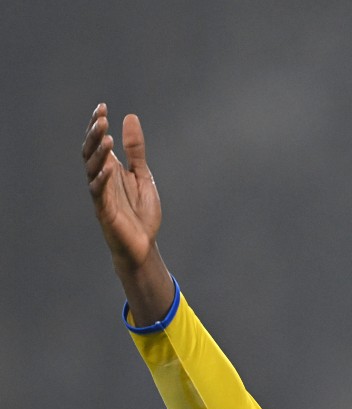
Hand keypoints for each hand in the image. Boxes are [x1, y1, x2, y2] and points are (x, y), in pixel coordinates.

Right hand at [82, 103, 172, 324]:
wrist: (143, 244)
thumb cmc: (141, 211)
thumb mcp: (142, 174)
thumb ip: (135, 150)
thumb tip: (130, 117)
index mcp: (110, 168)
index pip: (99, 143)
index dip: (98, 125)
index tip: (102, 107)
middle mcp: (102, 178)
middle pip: (92, 152)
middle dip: (95, 135)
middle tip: (101, 118)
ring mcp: (102, 194)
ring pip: (92, 169)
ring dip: (98, 153)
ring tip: (107, 137)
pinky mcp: (105, 211)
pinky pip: (99, 193)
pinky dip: (103, 180)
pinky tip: (109, 168)